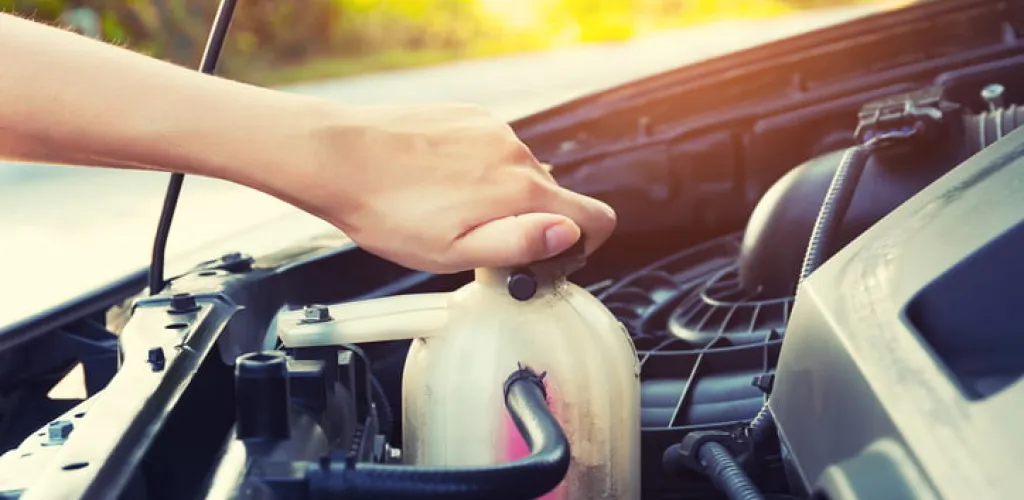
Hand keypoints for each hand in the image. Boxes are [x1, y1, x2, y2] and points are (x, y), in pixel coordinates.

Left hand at [291, 102, 616, 273]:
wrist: (339, 157)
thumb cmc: (388, 211)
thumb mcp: (453, 252)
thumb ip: (518, 245)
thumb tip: (567, 235)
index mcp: (519, 190)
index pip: (594, 217)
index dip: (582, 247)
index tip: (549, 259)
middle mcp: (514, 153)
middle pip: (553, 198)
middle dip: (529, 224)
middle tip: (480, 243)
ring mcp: (492, 130)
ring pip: (520, 174)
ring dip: (501, 196)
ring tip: (451, 212)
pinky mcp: (470, 117)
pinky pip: (493, 150)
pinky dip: (479, 170)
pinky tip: (440, 184)